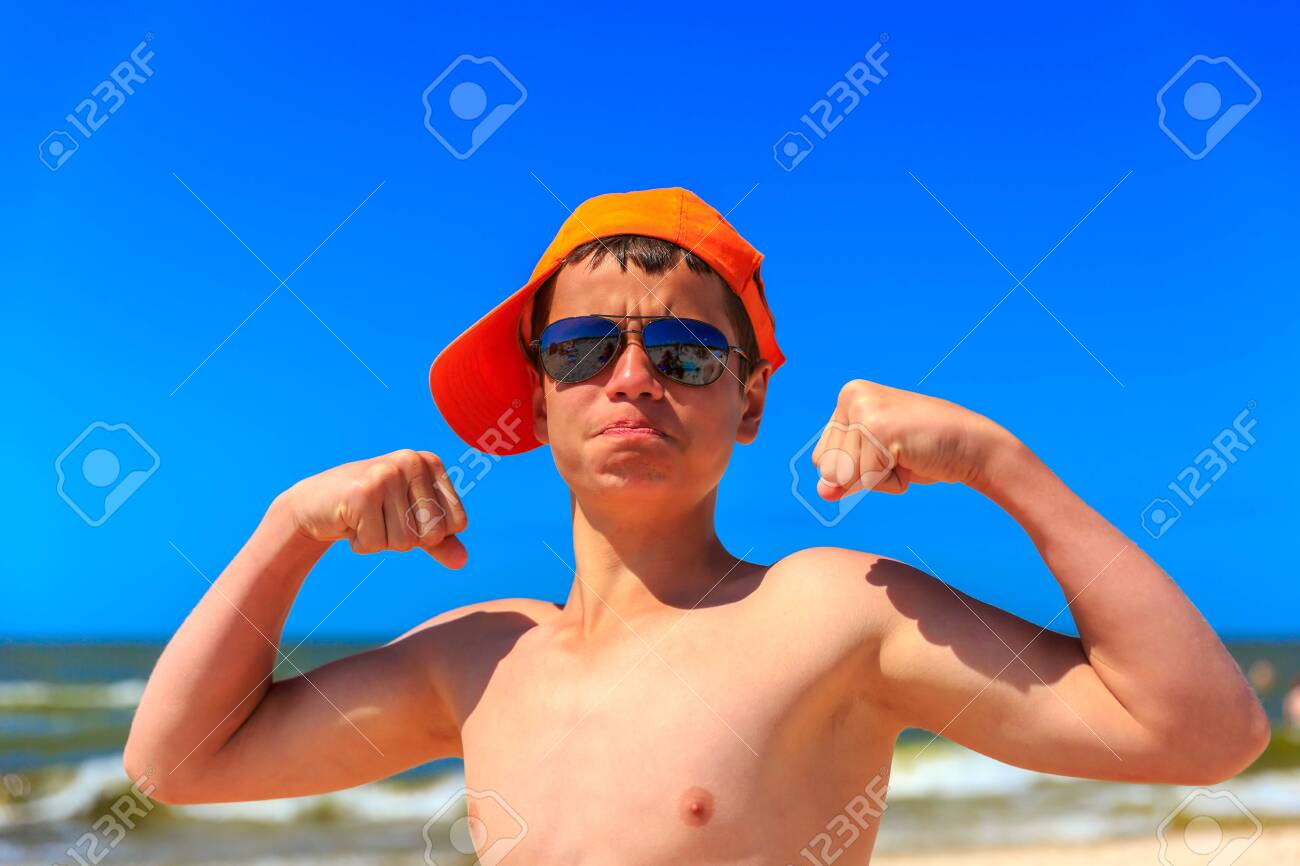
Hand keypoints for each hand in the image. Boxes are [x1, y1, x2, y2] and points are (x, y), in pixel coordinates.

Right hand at [279, 450, 467, 567]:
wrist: (314, 505)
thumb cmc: (369, 511)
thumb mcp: (410, 521)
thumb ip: (439, 540)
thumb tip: (462, 561)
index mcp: (431, 463)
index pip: (456, 522)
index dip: (430, 533)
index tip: (404, 516)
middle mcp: (412, 461)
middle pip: (432, 534)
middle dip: (405, 540)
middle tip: (381, 519)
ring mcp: (387, 474)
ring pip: (404, 542)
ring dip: (381, 542)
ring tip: (364, 520)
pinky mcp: (362, 493)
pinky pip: (376, 543)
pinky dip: (362, 544)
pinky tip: (350, 523)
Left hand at [811, 380, 1012, 498]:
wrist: (973, 448)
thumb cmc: (925, 453)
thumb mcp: (875, 465)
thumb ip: (844, 477)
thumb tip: (822, 493)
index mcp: (848, 397)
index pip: (821, 459)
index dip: (855, 470)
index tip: (889, 450)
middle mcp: (851, 395)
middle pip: (826, 466)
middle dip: (864, 474)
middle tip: (900, 453)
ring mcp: (862, 409)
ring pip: (843, 475)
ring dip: (878, 478)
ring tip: (906, 454)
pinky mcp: (875, 427)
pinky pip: (865, 479)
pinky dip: (892, 481)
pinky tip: (913, 458)